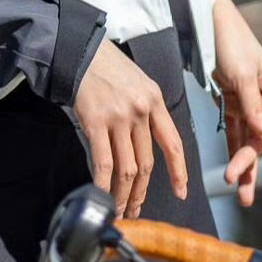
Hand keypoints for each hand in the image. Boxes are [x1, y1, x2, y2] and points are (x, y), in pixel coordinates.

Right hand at [70, 39, 187, 217]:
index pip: (173, 143)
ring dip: (123, 194)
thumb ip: (147, 112)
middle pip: (147, 162)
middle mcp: (141, 111)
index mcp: (155, 102)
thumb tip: (146, 144)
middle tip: (136, 209)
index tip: (181, 190)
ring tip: (120, 209)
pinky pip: (103, 162)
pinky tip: (101, 196)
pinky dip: (103, 184)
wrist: (79, 52)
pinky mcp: (95, 122)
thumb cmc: (107, 68)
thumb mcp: (139, 84)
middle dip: (141, 192)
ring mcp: (119, 117)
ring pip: (126, 168)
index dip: (178, 171)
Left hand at [212, 0, 261, 208]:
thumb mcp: (242, 75)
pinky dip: (231, 149)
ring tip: (234, 189)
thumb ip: (253, 108)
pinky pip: (233, 132)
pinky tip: (229, 170)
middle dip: (250, 164)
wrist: (205, 20)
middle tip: (232, 181)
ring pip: (248, 141)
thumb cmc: (229, 41)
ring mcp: (247, 103)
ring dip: (242, 164)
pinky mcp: (229, 102)